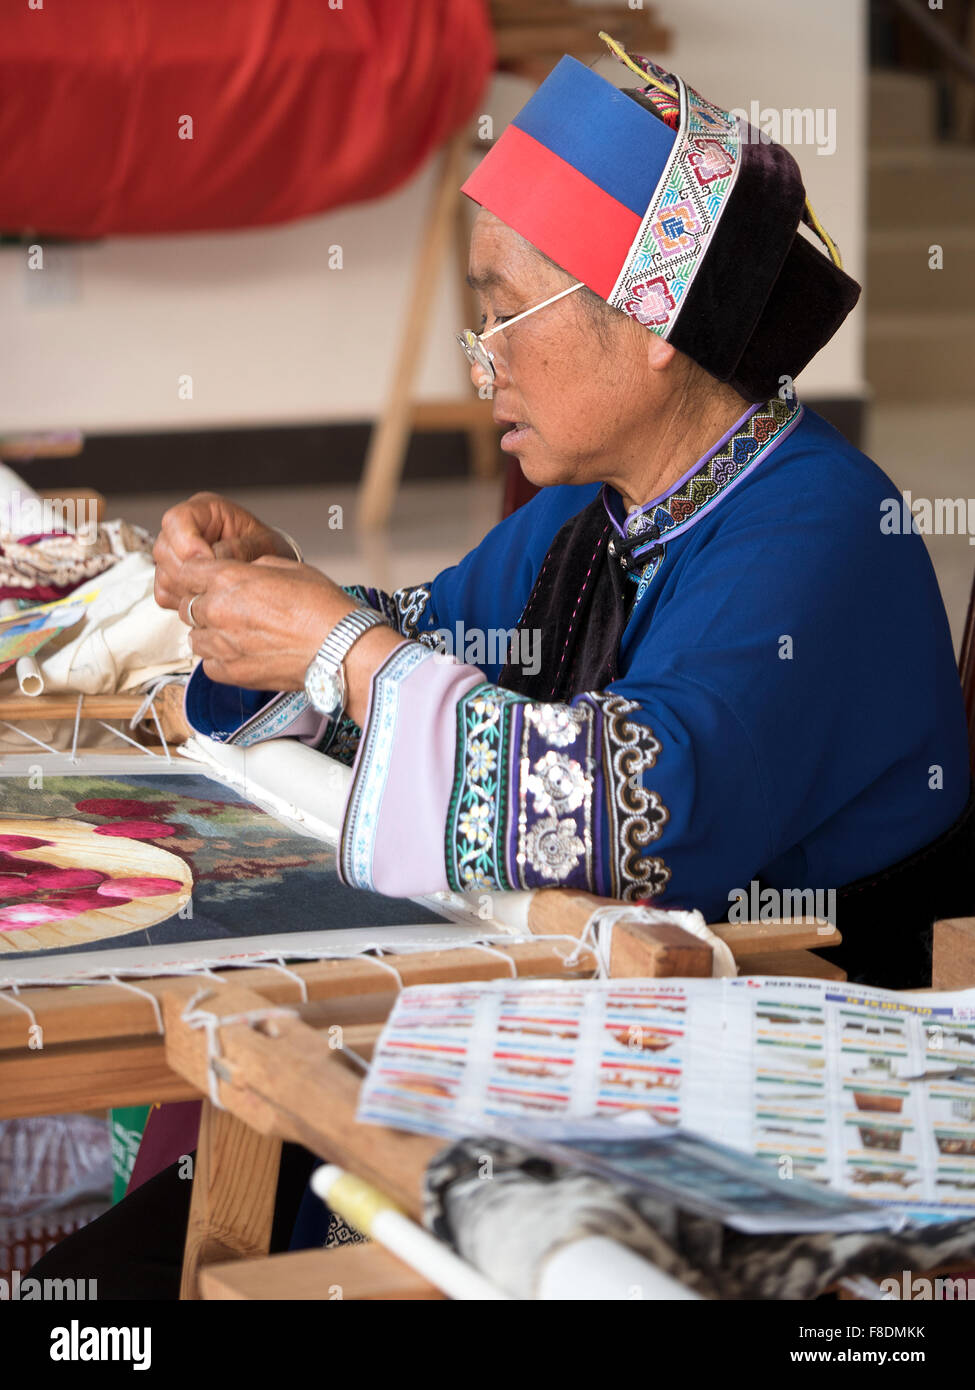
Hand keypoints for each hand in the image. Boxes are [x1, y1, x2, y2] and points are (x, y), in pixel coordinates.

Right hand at [153, 492, 295, 610]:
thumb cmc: (268, 551)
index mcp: (205, 511)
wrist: (269, 570)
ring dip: (189, 588)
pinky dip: (185, 601)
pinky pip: (164, 594)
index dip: (187, 542)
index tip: (210, 561)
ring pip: (163, 574)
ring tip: (219, 591)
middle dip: (191, 571)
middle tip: (218, 583)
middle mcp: (184, 529)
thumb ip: (241, 547)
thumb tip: (214, 557)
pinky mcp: (171, 578)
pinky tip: (209, 598)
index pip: (177, 519)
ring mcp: (174, 553)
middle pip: (164, 549)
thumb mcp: (266, 545)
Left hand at [178, 555, 352, 690]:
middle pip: (188, 604)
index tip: (207, 579)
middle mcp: (218, 611)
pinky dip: (219, 659)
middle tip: (230, 607)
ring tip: (236, 632)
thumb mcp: (289, 568)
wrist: (340, 649)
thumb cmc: (323, 609)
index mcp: (228, 579)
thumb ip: (254, 568)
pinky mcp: (231, 673)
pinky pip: (208, 664)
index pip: (188, 571)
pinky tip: (241, 652)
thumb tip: (244, 572)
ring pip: (194, 636)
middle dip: (205, 603)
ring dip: (209, 632)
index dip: (198, 573)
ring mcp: (222, 645)